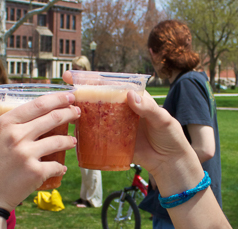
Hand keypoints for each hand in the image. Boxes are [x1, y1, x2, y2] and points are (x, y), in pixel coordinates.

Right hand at [0, 92, 78, 210]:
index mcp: (5, 124)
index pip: (37, 104)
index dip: (57, 99)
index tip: (68, 97)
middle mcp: (17, 136)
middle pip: (53, 118)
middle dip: (69, 113)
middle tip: (77, 113)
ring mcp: (27, 154)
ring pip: (59, 140)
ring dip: (69, 140)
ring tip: (71, 141)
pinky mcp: (36, 172)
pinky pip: (56, 165)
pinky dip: (60, 167)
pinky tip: (61, 167)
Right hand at [61, 71, 202, 192]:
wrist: (171, 163)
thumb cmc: (171, 138)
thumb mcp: (163, 120)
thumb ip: (148, 109)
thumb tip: (129, 95)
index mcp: (135, 99)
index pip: (115, 85)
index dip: (97, 79)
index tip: (80, 74)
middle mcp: (124, 110)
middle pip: (101, 98)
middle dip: (83, 91)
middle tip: (66, 86)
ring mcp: (118, 125)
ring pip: (97, 115)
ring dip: (82, 111)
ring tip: (66, 108)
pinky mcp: (115, 141)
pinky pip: (99, 135)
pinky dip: (88, 132)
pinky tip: (76, 129)